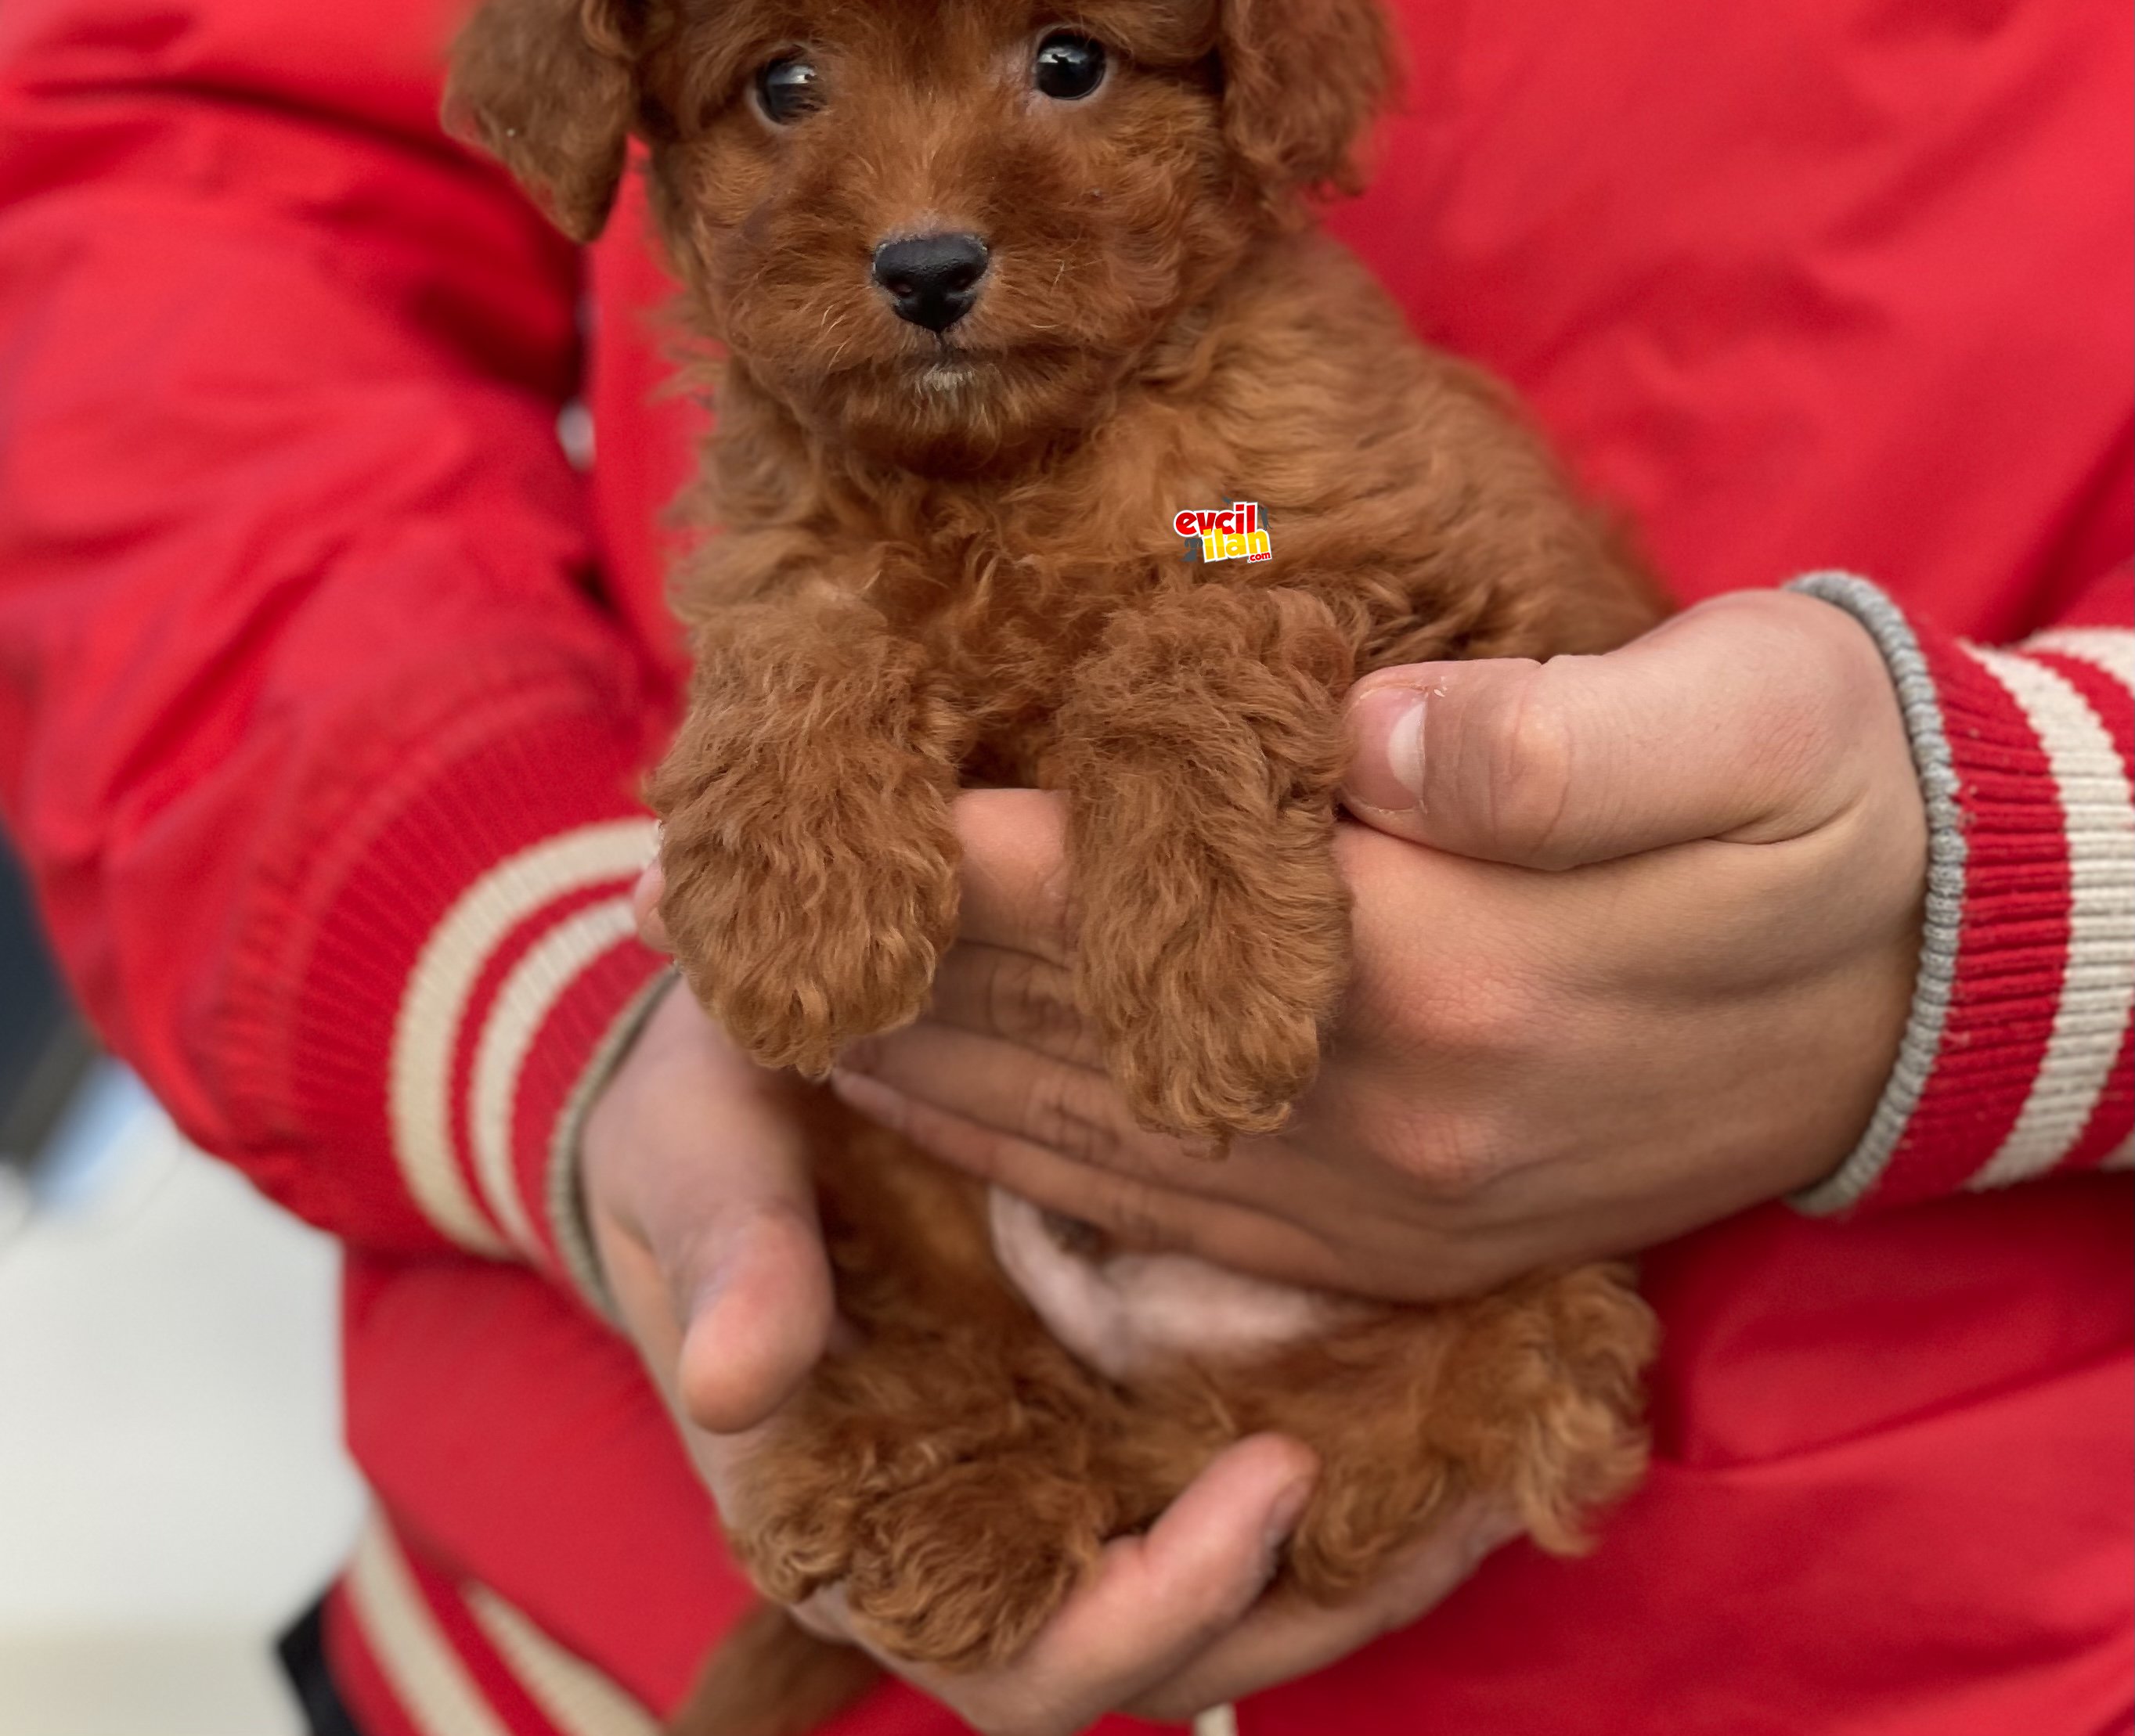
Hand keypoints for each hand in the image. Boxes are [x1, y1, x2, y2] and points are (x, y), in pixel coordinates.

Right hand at [583, 979, 1504, 1731]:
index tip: (1270, 1489)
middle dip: (1301, 1604)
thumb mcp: (695, 1150)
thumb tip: (748, 1382)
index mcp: (845, 1512)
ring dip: (1356, 1557)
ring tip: (1496, 1463)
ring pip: (1218, 1587)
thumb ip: (728, 1253)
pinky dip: (1349, 1450)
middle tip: (1440, 1494)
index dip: (1148, 1613)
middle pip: (1149, 1657)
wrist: (745, 1052)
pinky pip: (1231, 1457)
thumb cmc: (703, 1110)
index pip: (1008, 1653)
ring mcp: (1045, 1457)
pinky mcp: (1105, 1381)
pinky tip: (1459, 1378)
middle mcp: (963, 1518)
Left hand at [828, 591, 1927, 1299]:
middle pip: (1092, 1052)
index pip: (1144, 914)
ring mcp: (1407, 1208)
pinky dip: (1054, 1194)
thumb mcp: (1739, 719)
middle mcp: (1402, 1124)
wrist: (1929, 969)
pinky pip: (1195, 1243)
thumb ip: (1547, 743)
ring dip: (945, 1094)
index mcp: (1452, 974)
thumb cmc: (1822, 800)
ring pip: (1115, 1162)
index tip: (828, 810)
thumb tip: (1367, 740)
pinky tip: (964, 1143)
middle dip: (902, 984)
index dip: (969, 863)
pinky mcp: (1422, 1241)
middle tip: (726, 924)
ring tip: (790, 1029)